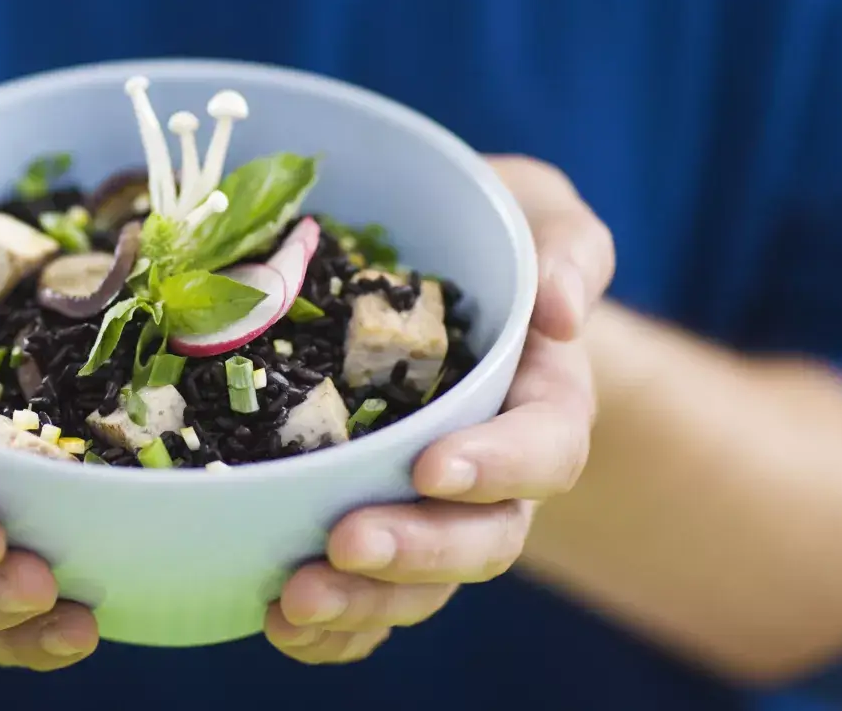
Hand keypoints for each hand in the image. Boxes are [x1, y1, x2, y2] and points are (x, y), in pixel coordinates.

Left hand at [267, 156, 614, 662]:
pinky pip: (368, 601)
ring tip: (293, 599)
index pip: (547, 450)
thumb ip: (565, 248)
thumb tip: (560, 308)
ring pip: (420, 585)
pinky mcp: (380, 527)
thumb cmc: (492, 231)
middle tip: (344, 542)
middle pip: (482, 540)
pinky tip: (276, 622)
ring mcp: (437, 511)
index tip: (432, 466)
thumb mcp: (535, 212)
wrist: (443, 275)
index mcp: (545, 399)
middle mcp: (499, 473)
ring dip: (363, 602)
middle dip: (417, 552)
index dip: (498, 468)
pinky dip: (330, 628)